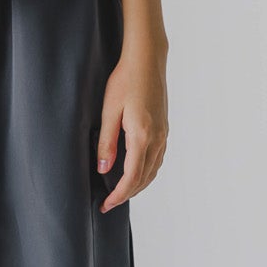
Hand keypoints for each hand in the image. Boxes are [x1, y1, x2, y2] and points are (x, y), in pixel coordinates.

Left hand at [95, 47, 168, 209]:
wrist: (147, 60)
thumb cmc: (126, 80)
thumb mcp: (109, 111)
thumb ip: (106, 142)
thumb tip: (103, 169)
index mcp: (142, 136)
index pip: (131, 177)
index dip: (118, 195)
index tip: (106, 205)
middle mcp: (157, 138)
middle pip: (144, 178)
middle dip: (126, 194)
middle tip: (108, 203)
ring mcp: (163, 134)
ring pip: (153, 171)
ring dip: (138, 185)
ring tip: (120, 192)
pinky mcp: (164, 129)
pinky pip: (158, 159)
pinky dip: (147, 172)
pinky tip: (136, 173)